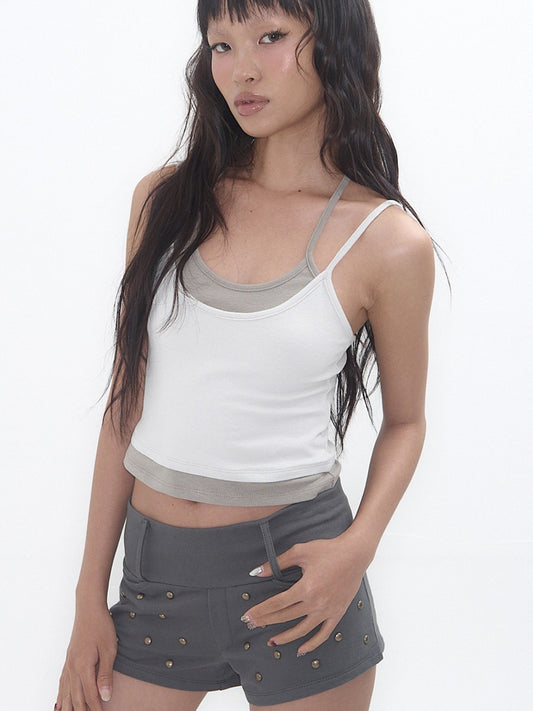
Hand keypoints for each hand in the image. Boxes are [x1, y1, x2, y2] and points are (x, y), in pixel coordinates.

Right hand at [55, 603, 116, 710]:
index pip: (90, 696)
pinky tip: (59, 704)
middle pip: (76, 698)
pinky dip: (61, 696)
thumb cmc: (101, 626)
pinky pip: (62, 683)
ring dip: (69, 707)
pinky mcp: (68, 660)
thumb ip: (106, 674)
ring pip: (66, 693)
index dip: (97, 709)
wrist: (89, 608)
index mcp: (83, 667)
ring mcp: (68, 664)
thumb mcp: (110, 650)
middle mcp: (72, 668)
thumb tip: (106, 696)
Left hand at [241, 534, 370, 655]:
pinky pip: (323, 634)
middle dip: (266, 621)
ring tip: (272, 642)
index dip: (260, 611)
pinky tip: (301, 650)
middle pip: (285, 617)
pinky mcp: (337, 613)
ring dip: (285, 638)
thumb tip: (257, 572)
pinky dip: (312, 644)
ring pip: (302, 630)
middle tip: (252, 625)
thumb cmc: (327, 549)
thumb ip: (278, 562)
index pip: (276, 604)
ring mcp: (327, 610)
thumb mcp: (300, 551)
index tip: (247, 616)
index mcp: (305, 588)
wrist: (354, 553)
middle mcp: (315, 603)